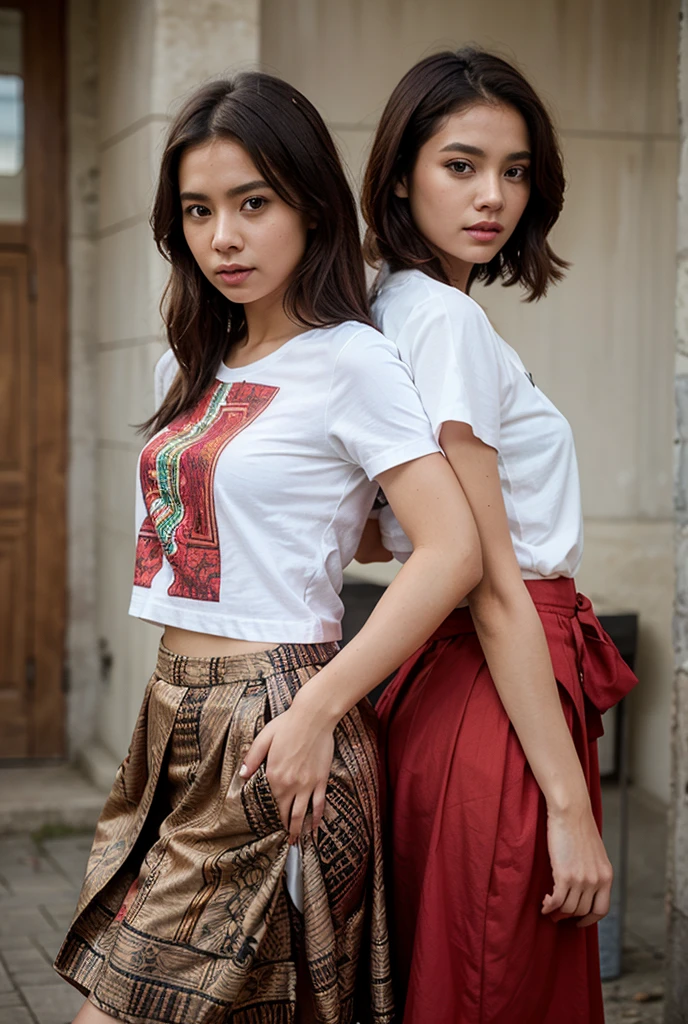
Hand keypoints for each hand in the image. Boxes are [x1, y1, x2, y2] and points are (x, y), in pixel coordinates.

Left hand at [240, 700, 334, 842]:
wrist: (313, 718)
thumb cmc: (287, 725)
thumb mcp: (264, 738)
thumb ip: (252, 758)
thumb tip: (242, 776)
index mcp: (273, 776)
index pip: (270, 802)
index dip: (270, 816)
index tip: (269, 827)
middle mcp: (290, 785)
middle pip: (286, 813)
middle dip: (286, 829)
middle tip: (286, 842)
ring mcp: (307, 784)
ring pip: (302, 813)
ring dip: (299, 830)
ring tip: (297, 842)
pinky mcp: (321, 780)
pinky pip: (319, 804)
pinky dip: (317, 818)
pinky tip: (315, 828)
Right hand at [541, 801, 612, 927]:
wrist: (571, 812)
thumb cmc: (579, 828)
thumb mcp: (595, 853)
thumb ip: (593, 871)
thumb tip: (584, 887)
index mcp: (606, 876)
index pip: (601, 909)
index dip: (589, 919)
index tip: (579, 921)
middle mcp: (596, 881)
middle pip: (582, 910)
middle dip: (569, 916)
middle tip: (558, 914)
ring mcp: (581, 880)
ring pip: (568, 908)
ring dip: (557, 912)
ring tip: (549, 907)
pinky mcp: (565, 876)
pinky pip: (557, 901)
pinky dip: (549, 906)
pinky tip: (544, 904)